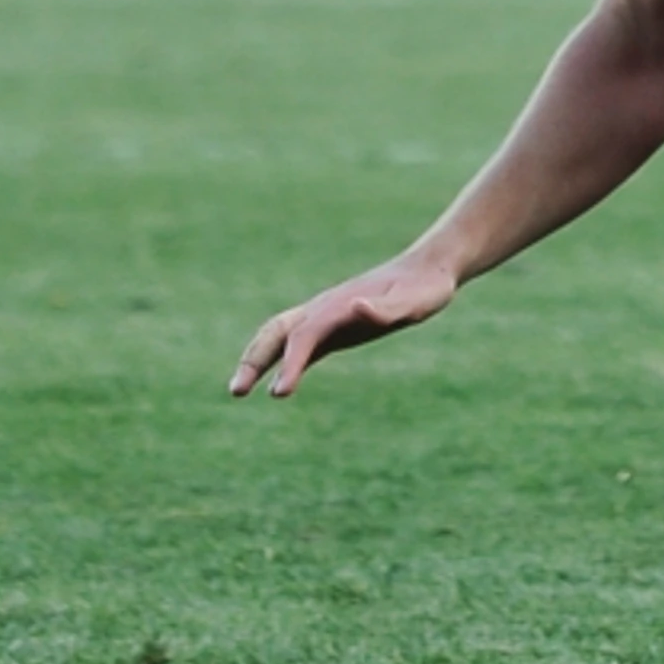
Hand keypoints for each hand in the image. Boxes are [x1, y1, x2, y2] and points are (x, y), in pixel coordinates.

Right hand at [229, 254, 459, 397]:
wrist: (428, 271)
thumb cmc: (424, 290)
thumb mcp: (414, 302)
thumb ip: (386, 308)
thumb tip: (357, 307)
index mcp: (340, 305)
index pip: (305, 336)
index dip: (290, 363)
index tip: (279, 393)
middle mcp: (325, 308)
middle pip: (276, 331)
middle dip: (253, 359)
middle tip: (236, 391)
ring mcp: (326, 315)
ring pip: (279, 335)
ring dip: (257, 359)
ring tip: (239, 390)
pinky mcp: (333, 326)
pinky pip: (298, 344)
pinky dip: (280, 361)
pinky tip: (277, 385)